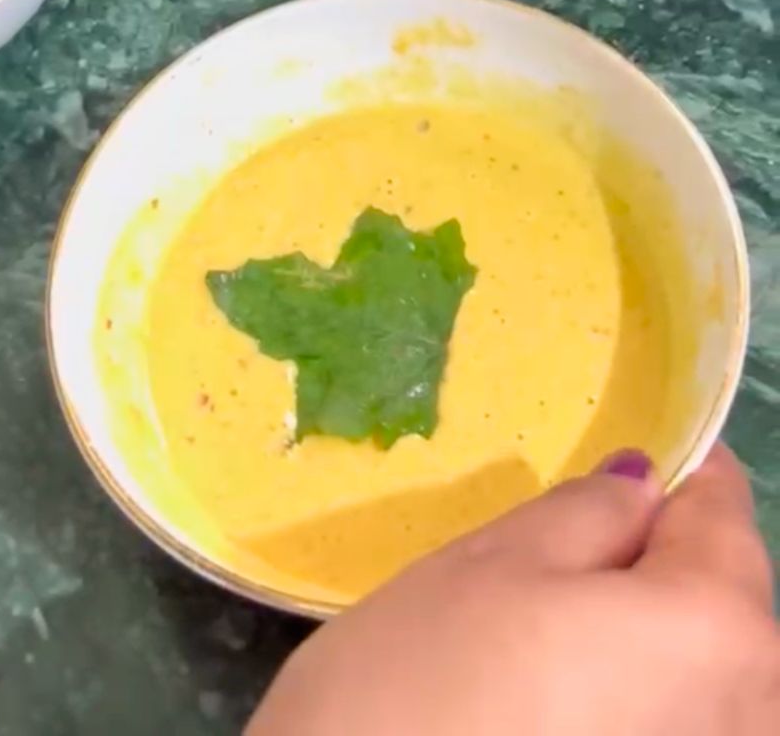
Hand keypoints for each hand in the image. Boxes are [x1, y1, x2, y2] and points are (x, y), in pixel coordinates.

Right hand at [250, 445, 778, 734]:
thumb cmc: (422, 685)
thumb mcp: (492, 563)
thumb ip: (589, 511)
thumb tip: (642, 483)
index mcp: (721, 634)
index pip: (725, 516)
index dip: (676, 473)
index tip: (628, 459)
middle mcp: (756, 720)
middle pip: (721, 604)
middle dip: (653, 565)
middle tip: (555, 558)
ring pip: (699, 678)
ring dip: (638, 643)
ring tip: (539, 643)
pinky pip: (672, 730)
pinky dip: (629, 706)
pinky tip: (545, 711)